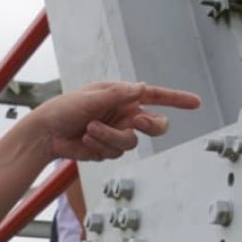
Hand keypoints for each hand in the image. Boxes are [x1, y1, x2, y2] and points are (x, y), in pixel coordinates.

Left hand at [33, 81, 200, 160]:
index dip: (176, 99)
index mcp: (121, 97)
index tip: (195, 102)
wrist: (46, 133)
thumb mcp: (90, 97)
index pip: (154, 96)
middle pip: (154, 124)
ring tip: (89, 130)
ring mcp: (117, 132)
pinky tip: (85, 139)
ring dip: (110, 136)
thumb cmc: (64, 108)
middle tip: (136, 121)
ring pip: (132, 142)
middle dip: (149, 125)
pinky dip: (100, 146)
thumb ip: (117, 96)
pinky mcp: (108, 149)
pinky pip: (116, 152)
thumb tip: (141, 88)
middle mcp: (123, 114)